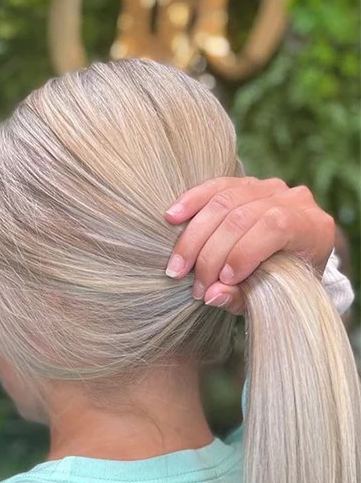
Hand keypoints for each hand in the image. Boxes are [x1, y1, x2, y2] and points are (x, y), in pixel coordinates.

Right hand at [164, 177, 335, 314]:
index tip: (222, 281)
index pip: (275, 226)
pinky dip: (190, 202)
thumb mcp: (268, 297)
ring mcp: (269, 188)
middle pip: (242, 216)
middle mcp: (294, 200)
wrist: (287, 262)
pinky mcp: (245, 185)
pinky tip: (171, 218)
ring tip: (176, 268)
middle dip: (211, 254)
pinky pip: (214, 187)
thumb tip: (212, 295)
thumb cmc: (280, 284)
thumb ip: (243, 297)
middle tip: (195, 286)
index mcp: (312, 228)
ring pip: (224, 201)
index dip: (244, 252)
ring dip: (193, 238)